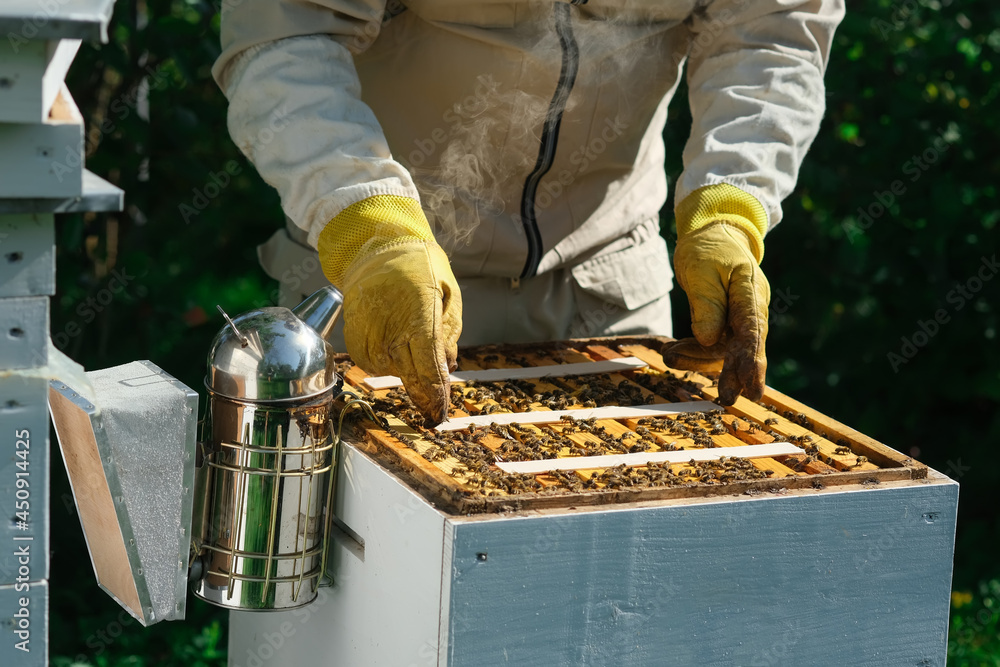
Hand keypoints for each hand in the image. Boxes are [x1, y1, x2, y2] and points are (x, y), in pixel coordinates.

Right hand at [318, 196, 461, 423]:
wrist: (377, 243)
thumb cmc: (421, 266)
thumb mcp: (449, 292)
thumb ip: (449, 332)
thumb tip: (448, 367)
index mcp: (419, 314)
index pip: (428, 368)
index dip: (434, 396)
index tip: (439, 415)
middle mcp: (390, 325)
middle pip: (408, 375)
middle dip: (422, 393)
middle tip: (432, 406)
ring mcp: (367, 329)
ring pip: (387, 371)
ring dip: (403, 371)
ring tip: (411, 349)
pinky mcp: (351, 330)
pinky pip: (367, 361)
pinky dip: (382, 361)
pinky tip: (392, 345)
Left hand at [662, 221, 769, 404]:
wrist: (712, 234)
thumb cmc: (707, 249)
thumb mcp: (701, 272)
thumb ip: (707, 306)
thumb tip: (710, 341)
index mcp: (749, 290)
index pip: (752, 329)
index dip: (752, 361)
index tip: (753, 388)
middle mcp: (751, 307)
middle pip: (745, 345)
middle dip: (735, 373)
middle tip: (726, 398)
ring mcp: (740, 317)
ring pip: (725, 349)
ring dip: (698, 358)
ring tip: (669, 355)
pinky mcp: (728, 323)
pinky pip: (713, 344)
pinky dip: (693, 351)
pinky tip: (673, 352)